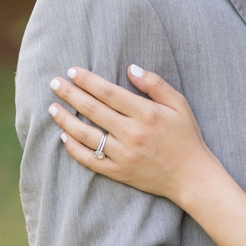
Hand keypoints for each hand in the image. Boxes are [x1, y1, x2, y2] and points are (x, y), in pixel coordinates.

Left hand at [49, 65, 218, 203]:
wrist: (192, 176)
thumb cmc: (187, 137)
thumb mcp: (179, 104)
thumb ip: (155, 84)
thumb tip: (130, 68)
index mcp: (146, 113)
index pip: (108, 92)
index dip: (88, 80)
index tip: (73, 71)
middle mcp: (131, 133)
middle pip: (92, 110)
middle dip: (70, 94)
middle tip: (54, 82)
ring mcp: (123, 155)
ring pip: (86, 135)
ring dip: (66, 120)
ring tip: (53, 108)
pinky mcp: (119, 172)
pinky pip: (90, 160)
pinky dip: (74, 149)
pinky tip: (65, 137)